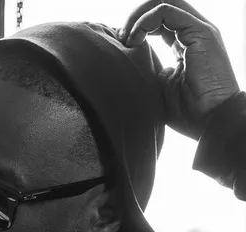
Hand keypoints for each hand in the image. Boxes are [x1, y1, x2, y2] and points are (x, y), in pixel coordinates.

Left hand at [119, 0, 239, 139]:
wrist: (210, 120)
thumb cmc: (187, 111)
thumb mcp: (158, 87)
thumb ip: (147, 69)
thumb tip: (125, 62)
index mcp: (184, 44)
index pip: (158, 22)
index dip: (136, 27)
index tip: (121, 45)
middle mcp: (192, 33)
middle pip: (161, 6)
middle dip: (135, 17)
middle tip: (120, 37)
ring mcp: (197, 30)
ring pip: (163, 2)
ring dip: (138, 17)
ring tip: (125, 37)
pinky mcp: (200, 32)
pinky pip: (166, 11)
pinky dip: (145, 21)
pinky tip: (134, 39)